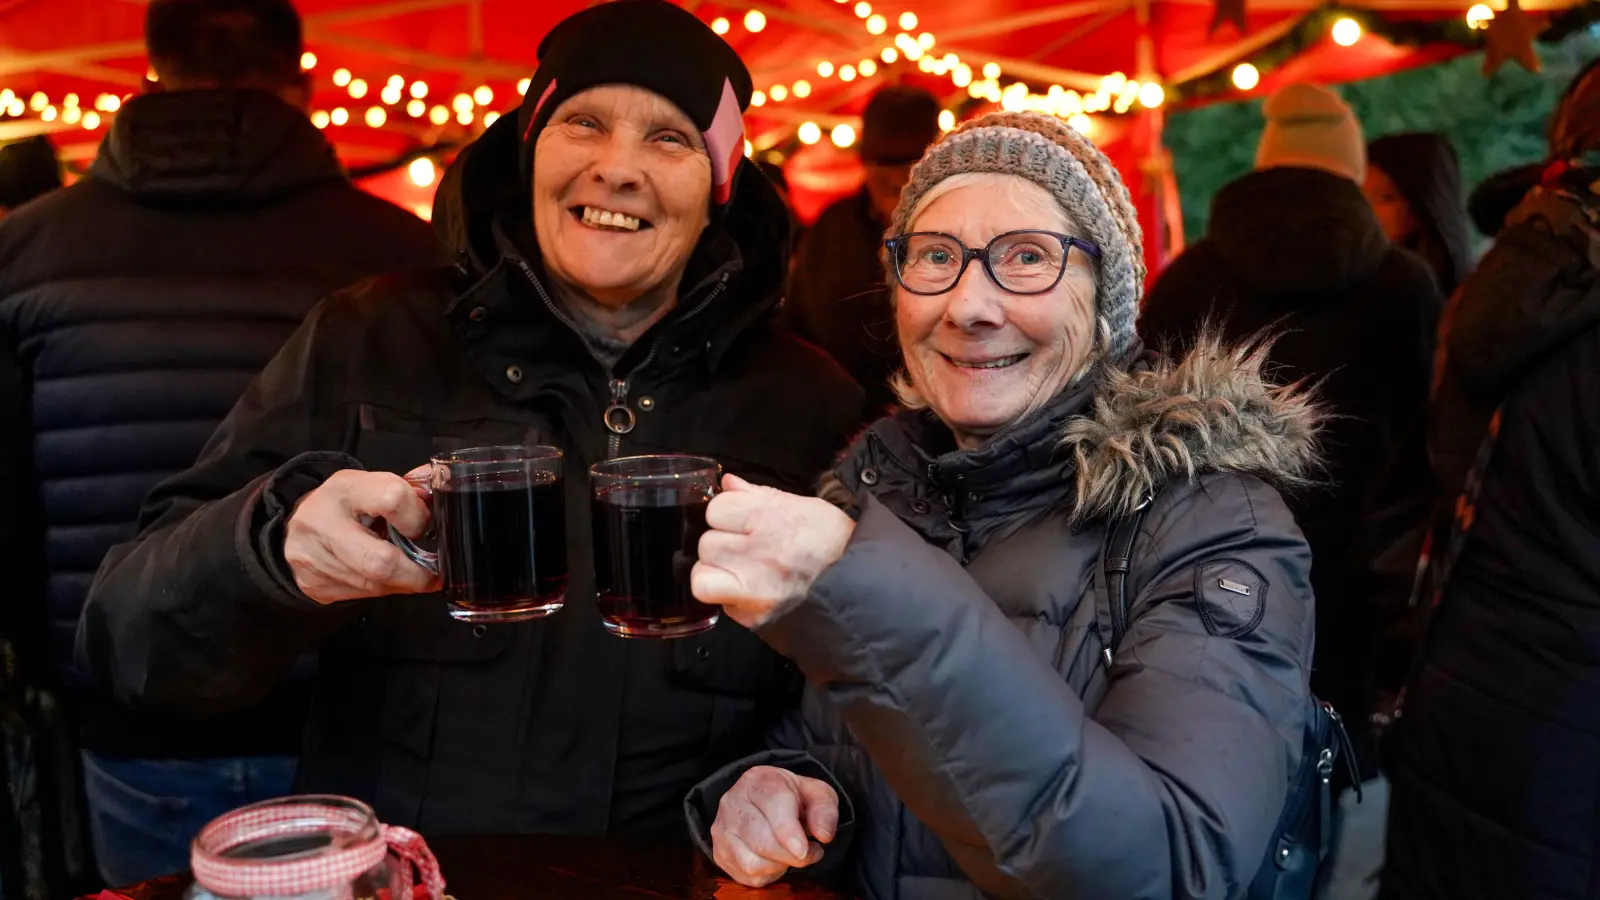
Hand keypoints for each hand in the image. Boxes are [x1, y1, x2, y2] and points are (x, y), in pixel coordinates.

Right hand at [283, 469, 438, 603]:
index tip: (422, 526)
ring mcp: (315, 558)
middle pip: (381, 561)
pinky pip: (363, 595)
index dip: (417, 517)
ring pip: (375, 584)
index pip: (392, 499)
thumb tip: (443, 485)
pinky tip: (384, 577)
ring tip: (408, 571)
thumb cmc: (342, 505)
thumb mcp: (370, 485)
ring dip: (402, 582)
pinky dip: (383, 588)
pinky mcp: (315, 585)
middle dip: (415, 573)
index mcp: (345, 490)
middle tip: (431, 571)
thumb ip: (408, 488)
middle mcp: (324, 523)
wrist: (292, 531)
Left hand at [691, 474, 854, 628]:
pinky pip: (717, 602)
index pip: (717, 508)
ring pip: (701, 575)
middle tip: (746, 548)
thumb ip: (759, 495)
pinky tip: (746, 589)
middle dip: (722, 544)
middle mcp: (758, 552)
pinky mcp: (752, 616)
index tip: (741, 521)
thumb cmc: (837, 545)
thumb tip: (727, 482)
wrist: (862, 589)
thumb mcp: (806, 507)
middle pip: (707, 542)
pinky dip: (725, 596)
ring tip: (742, 570)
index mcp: (770, 518)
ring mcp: (753, 588)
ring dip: (717, 572)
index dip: (728, 514)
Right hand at [711, 766, 839, 887]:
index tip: (805, 849)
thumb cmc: (791, 798)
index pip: (773, 804)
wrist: (762, 802)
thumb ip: (824, 810)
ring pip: (752, 862)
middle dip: (791, 855)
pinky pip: (746, 875)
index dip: (789, 831)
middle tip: (809, 853)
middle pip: (761, 840)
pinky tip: (775, 859)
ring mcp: (722, 829)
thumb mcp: (815, 794)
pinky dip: (768, 874)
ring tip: (791, 854)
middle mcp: (733, 802)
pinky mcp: (720, 852)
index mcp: (758, 781)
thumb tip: (823, 834)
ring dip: (780, 865)